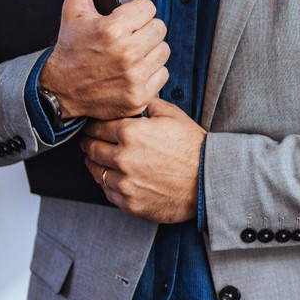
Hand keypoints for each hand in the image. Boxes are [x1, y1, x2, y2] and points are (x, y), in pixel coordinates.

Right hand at [40, 0, 168, 119]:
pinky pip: (163, 74)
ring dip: (150, 51)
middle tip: (126, 37)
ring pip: (164, 51)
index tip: (123, 20)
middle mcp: (126, 53)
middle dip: (144, 30)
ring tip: (129, 54)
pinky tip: (133, 71)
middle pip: (160, 28)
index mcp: (112, 29)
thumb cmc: (70, 48)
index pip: (149, 8)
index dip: (136, 12)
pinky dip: (151, 73)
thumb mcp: (74, 9)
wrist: (60, 90)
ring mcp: (134, 77)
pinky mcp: (140, 96)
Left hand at [80, 99, 205, 222]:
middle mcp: (122, 158)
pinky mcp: (129, 202)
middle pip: (91, 149)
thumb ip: (148, 104)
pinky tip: (115, 177)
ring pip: (95, 171)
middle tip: (93, 142)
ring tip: (101, 160)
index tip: (95, 127)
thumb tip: (135, 96)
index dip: (94, 125)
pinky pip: (107, 191)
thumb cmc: (194, 148)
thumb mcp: (173, 115)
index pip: (97, 127)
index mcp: (130, 133)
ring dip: (95, 164)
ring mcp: (124, 183)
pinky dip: (108, 183)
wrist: (209, 180)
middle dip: (90, 143)